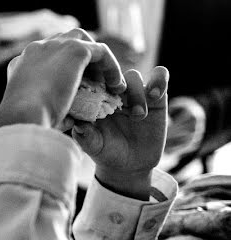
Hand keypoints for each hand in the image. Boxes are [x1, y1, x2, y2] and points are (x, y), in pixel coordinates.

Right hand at [0, 28, 125, 130]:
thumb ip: (49, 110)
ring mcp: (54, 46)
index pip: (43, 57)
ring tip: (107, 80)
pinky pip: (100, 52)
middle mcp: (35, 49)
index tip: (74, 86)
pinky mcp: (75, 50)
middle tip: (93, 80)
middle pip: (62, 42)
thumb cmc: (24, 123)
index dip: (60, 69)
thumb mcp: (32, 113)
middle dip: (78, 57)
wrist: (23, 116)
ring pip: (82, 40)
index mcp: (20, 63)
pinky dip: (110, 66)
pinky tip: (116, 85)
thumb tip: (71, 119)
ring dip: (95, 57)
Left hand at [72, 66, 169, 199]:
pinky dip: (159, 80)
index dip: (93, 83)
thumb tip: (78, 124)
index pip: (91, 81)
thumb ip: (85, 136)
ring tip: (139, 114)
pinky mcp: (156, 96)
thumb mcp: (93, 146)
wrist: (129, 164)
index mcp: (94, 99)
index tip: (97, 99)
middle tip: (120, 111)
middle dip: (115, 89)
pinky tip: (155, 95)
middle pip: (113, 76)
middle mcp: (113, 93)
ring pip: (135, 76)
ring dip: (136, 92)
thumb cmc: (106, 152)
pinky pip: (160, 77)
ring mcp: (134, 93)